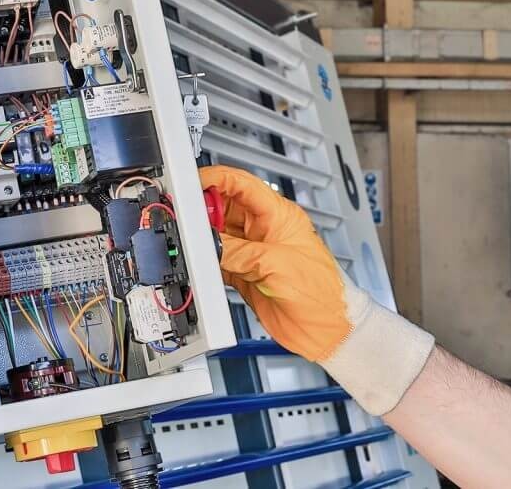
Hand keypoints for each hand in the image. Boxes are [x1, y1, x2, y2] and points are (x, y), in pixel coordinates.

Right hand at [200, 165, 433, 414]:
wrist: (328, 331)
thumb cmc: (322, 294)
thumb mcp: (276, 265)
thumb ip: (237, 252)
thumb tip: (206, 242)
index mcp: (278, 215)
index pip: (241, 184)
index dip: (215, 178)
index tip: (192, 182)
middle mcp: (262, 230)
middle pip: (223, 207)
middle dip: (201, 208)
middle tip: (182, 216)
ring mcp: (251, 251)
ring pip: (216, 233)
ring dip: (201, 236)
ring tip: (188, 241)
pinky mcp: (243, 273)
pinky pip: (215, 259)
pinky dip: (204, 260)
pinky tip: (197, 262)